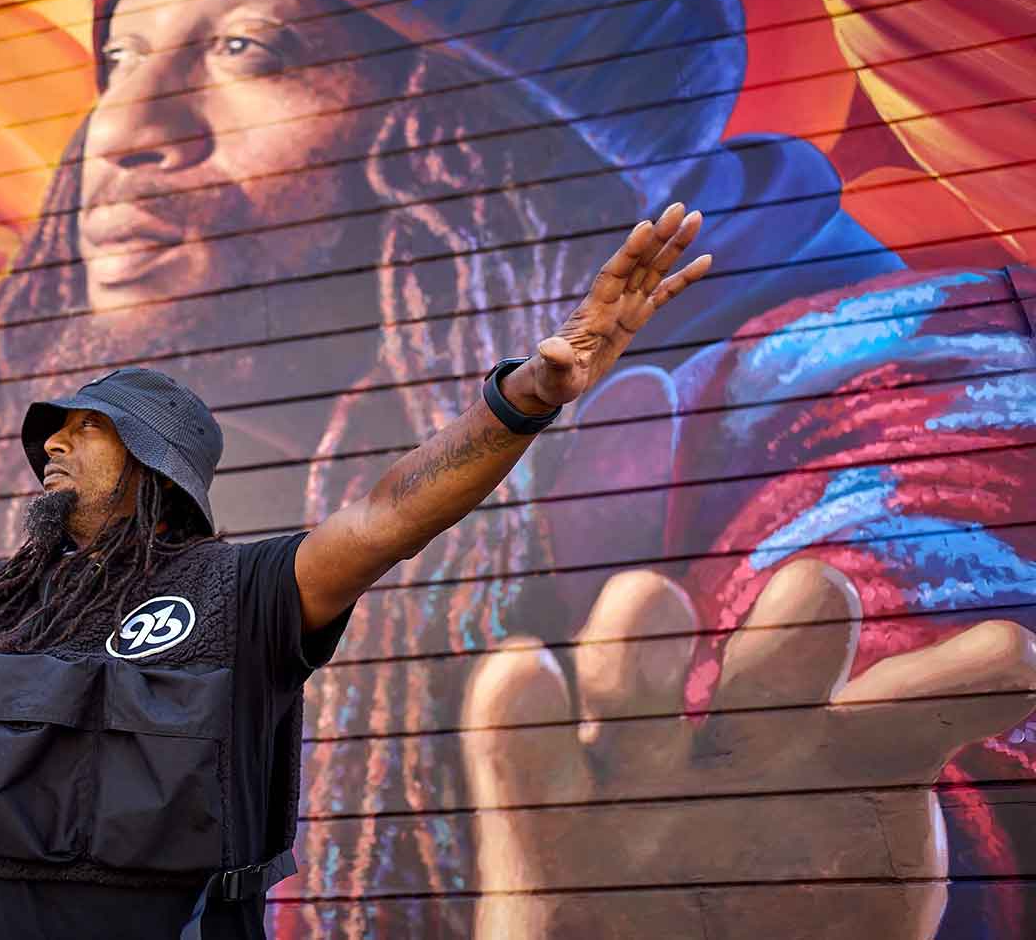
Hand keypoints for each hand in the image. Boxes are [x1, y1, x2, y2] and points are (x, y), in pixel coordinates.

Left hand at [463, 561, 1035, 937]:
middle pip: (636, 659)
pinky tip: (1008, 662)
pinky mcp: (871, 760)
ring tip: (814, 599)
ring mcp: (763, 744)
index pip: (523, 745)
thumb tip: (543, 766)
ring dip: (791, 620)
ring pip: (775, 650)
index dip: (518, 712)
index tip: (523, 672)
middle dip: (640, 630)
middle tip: (651, 609)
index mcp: (562, 808)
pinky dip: (967, 683)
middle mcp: (653, 752)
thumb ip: (572, 935)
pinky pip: (924, 707)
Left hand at [504, 202, 710, 413]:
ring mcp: (625, 306)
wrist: (555, 381)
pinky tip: (706, 259)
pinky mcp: (636, 317)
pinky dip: (684, 278)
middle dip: (659, 236)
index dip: (629, 251)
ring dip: (674, 245)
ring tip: (695, 219)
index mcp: (594, 310)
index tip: (646, 225)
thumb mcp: (554, 373)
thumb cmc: (552, 378)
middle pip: (639, 262)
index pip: (614, 273)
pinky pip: (665, 293)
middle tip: (681, 207)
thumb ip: (555, 359)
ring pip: (655, 270)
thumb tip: (549, 348)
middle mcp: (611, 301)